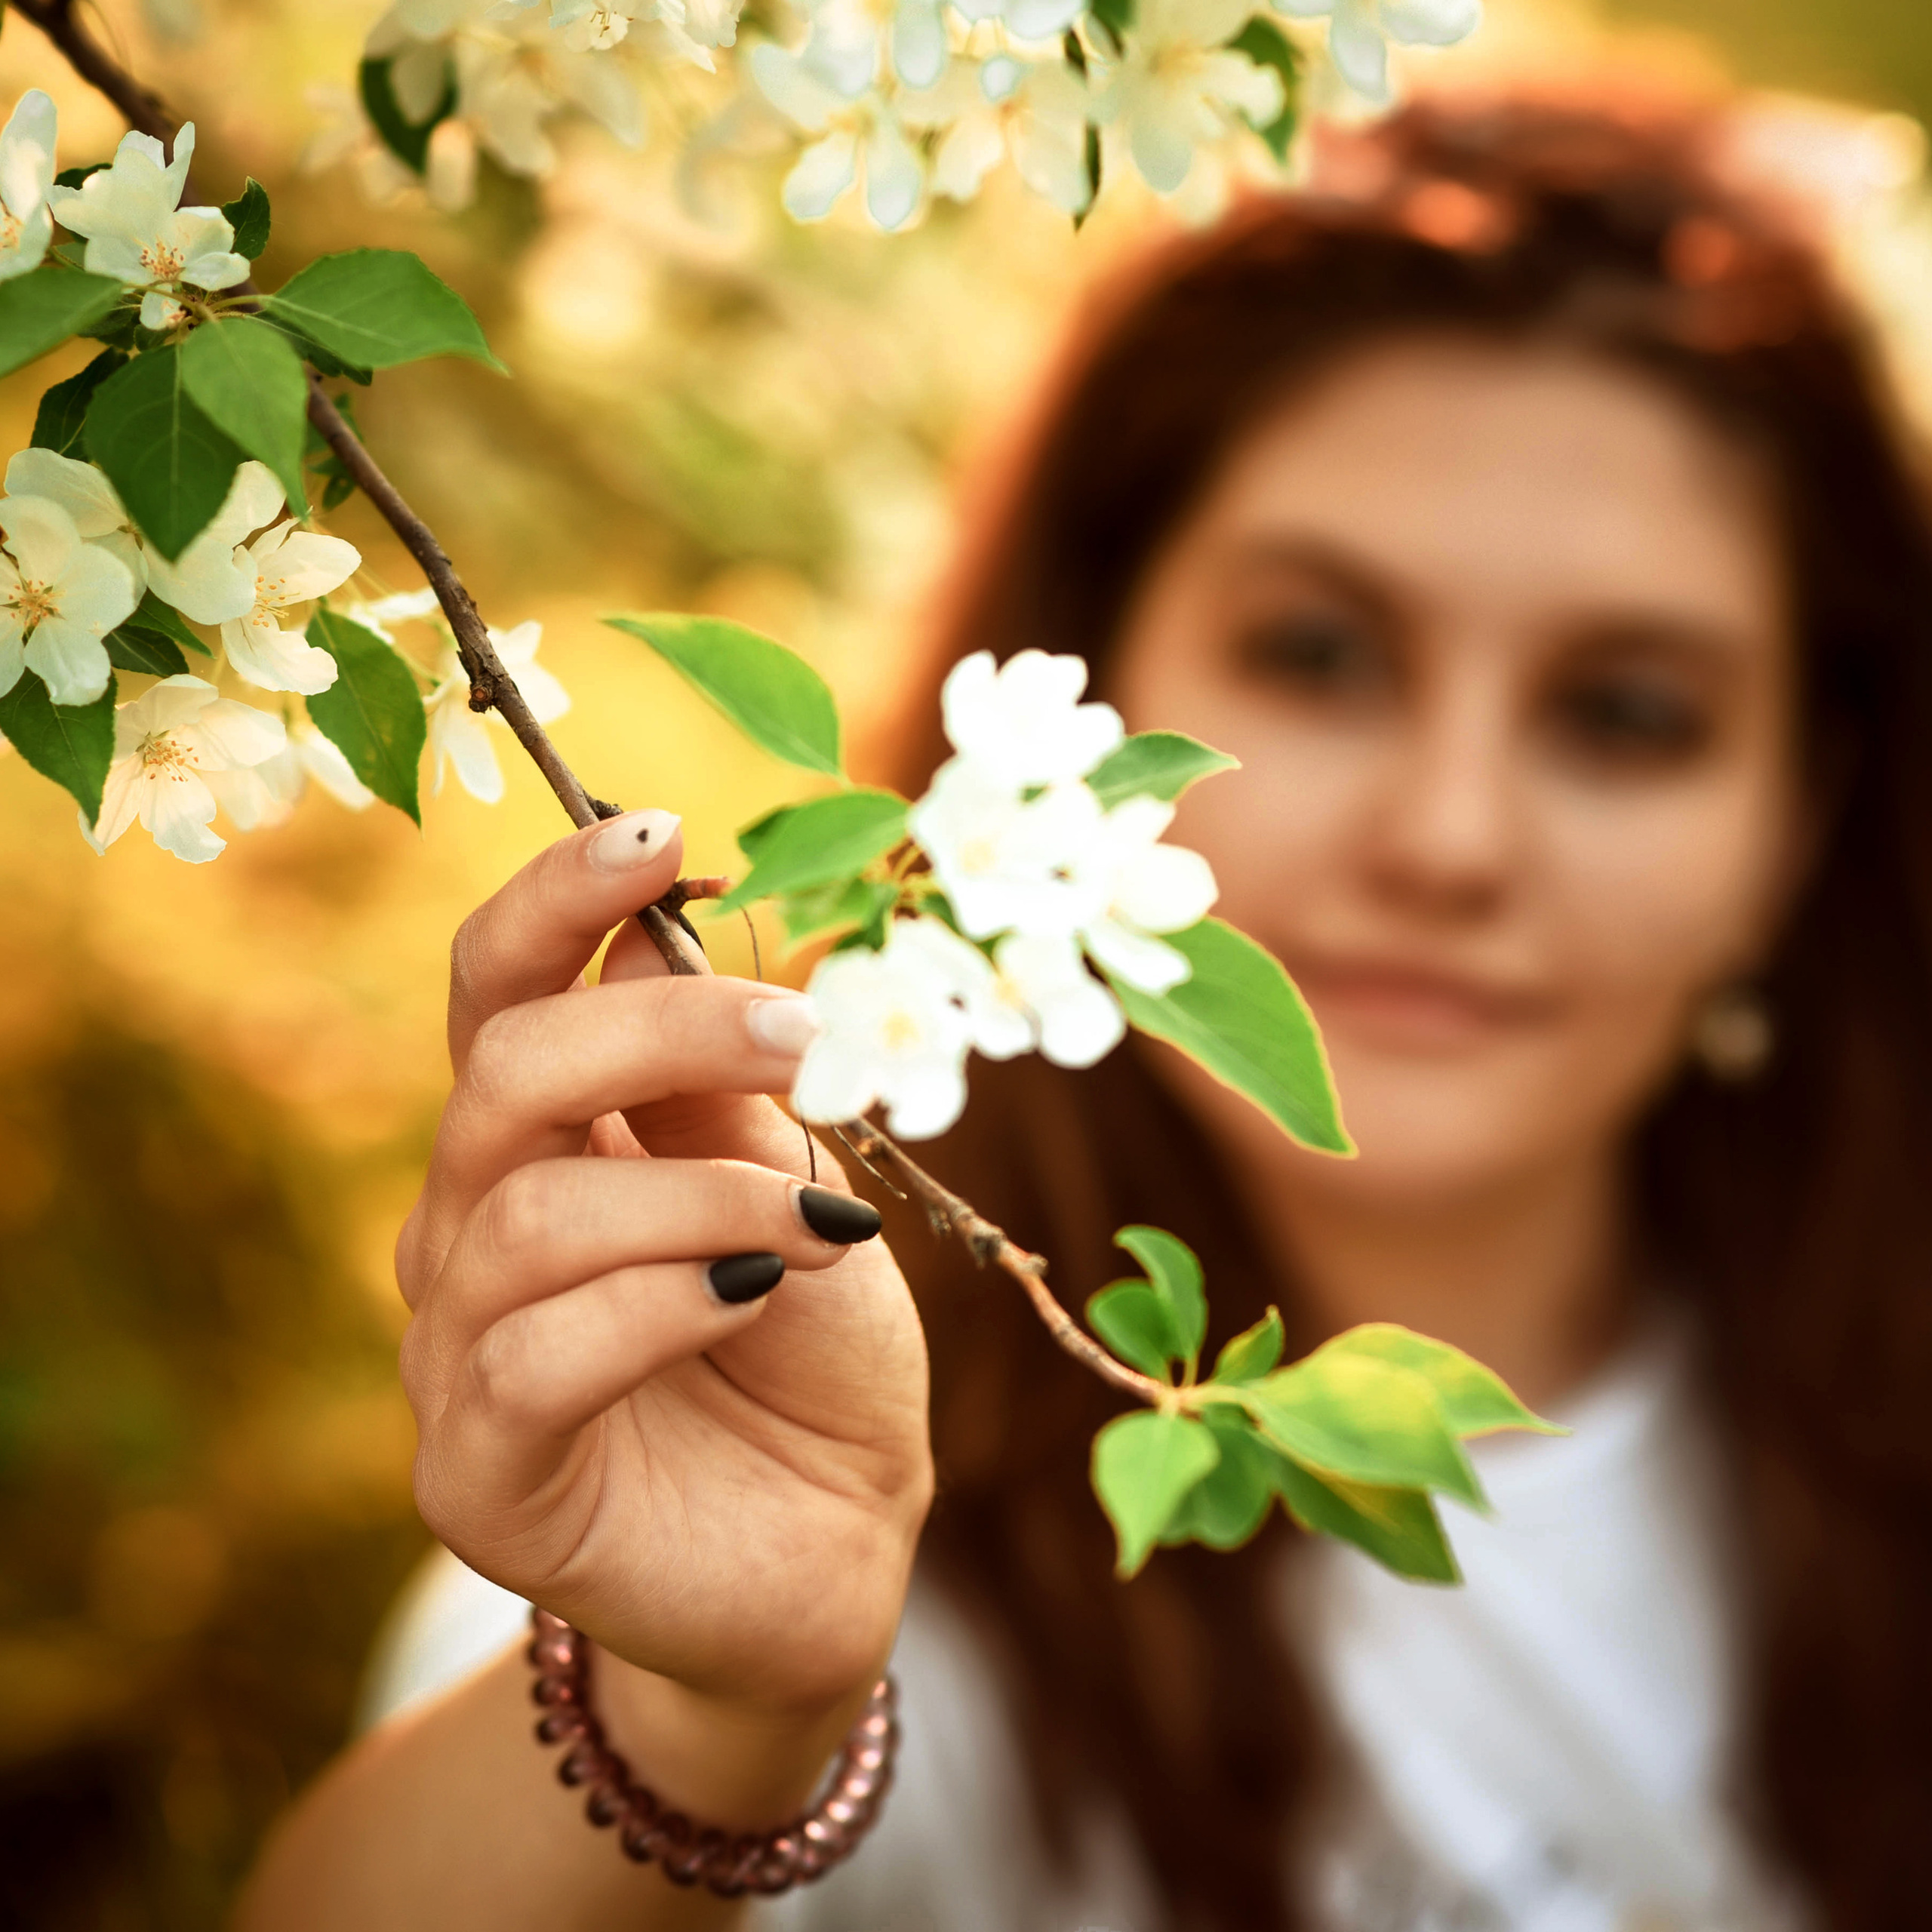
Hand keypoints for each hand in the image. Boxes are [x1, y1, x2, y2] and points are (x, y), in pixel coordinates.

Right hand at [396, 810, 932, 1731]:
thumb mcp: (787, 1190)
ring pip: (529, 1219)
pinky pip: (532, 1360)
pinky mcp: (475, 1476)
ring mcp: (456, 1355)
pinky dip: (658, 1306)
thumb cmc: (812, 1349)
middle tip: (800, 1036)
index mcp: (543, 1137)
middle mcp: (471, 1228)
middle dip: (655, 1029)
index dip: (561, 899)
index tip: (665, 837)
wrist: (835, 1542)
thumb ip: (716, 1090)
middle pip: (503, 1073)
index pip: (500, 987)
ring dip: (699, 1197)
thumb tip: (666, 936)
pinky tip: (750, 1301)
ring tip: (819, 1227)